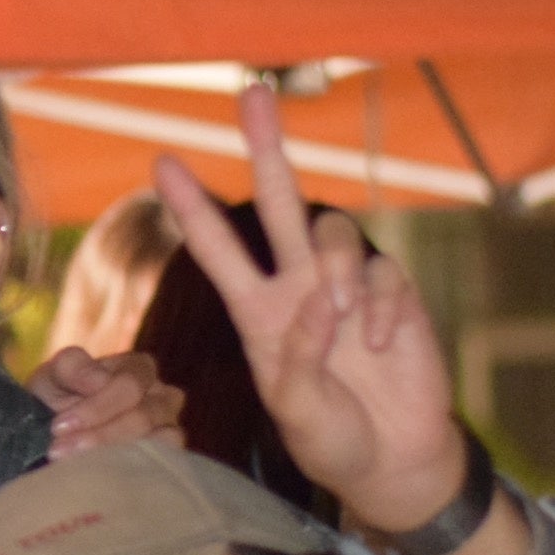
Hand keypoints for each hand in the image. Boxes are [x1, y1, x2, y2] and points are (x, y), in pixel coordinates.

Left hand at [29, 346, 184, 457]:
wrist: (48, 431)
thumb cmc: (57, 396)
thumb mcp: (55, 375)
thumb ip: (73, 367)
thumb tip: (100, 380)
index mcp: (139, 368)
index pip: (130, 385)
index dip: (96, 408)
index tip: (58, 427)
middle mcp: (162, 395)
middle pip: (142, 417)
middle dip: (99, 436)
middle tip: (59, 451)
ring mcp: (169, 426)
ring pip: (155, 442)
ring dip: (112, 455)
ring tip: (73, 465)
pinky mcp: (168, 456)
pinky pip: (163, 463)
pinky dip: (132, 469)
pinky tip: (101, 475)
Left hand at [150, 85, 462, 532]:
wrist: (392, 460)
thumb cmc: (331, 438)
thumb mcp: (297, 414)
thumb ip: (296, 362)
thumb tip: (317, 303)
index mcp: (256, 313)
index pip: (217, 249)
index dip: (192, 207)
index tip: (161, 162)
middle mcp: (296, 289)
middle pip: (280, 204)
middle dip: (265, 149)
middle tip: (252, 95)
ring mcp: (345, 288)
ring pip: (333, 233)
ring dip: (337, 270)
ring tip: (345, 319)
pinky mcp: (392, 296)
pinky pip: (384, 274)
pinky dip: (384, 306)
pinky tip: (384, 345)